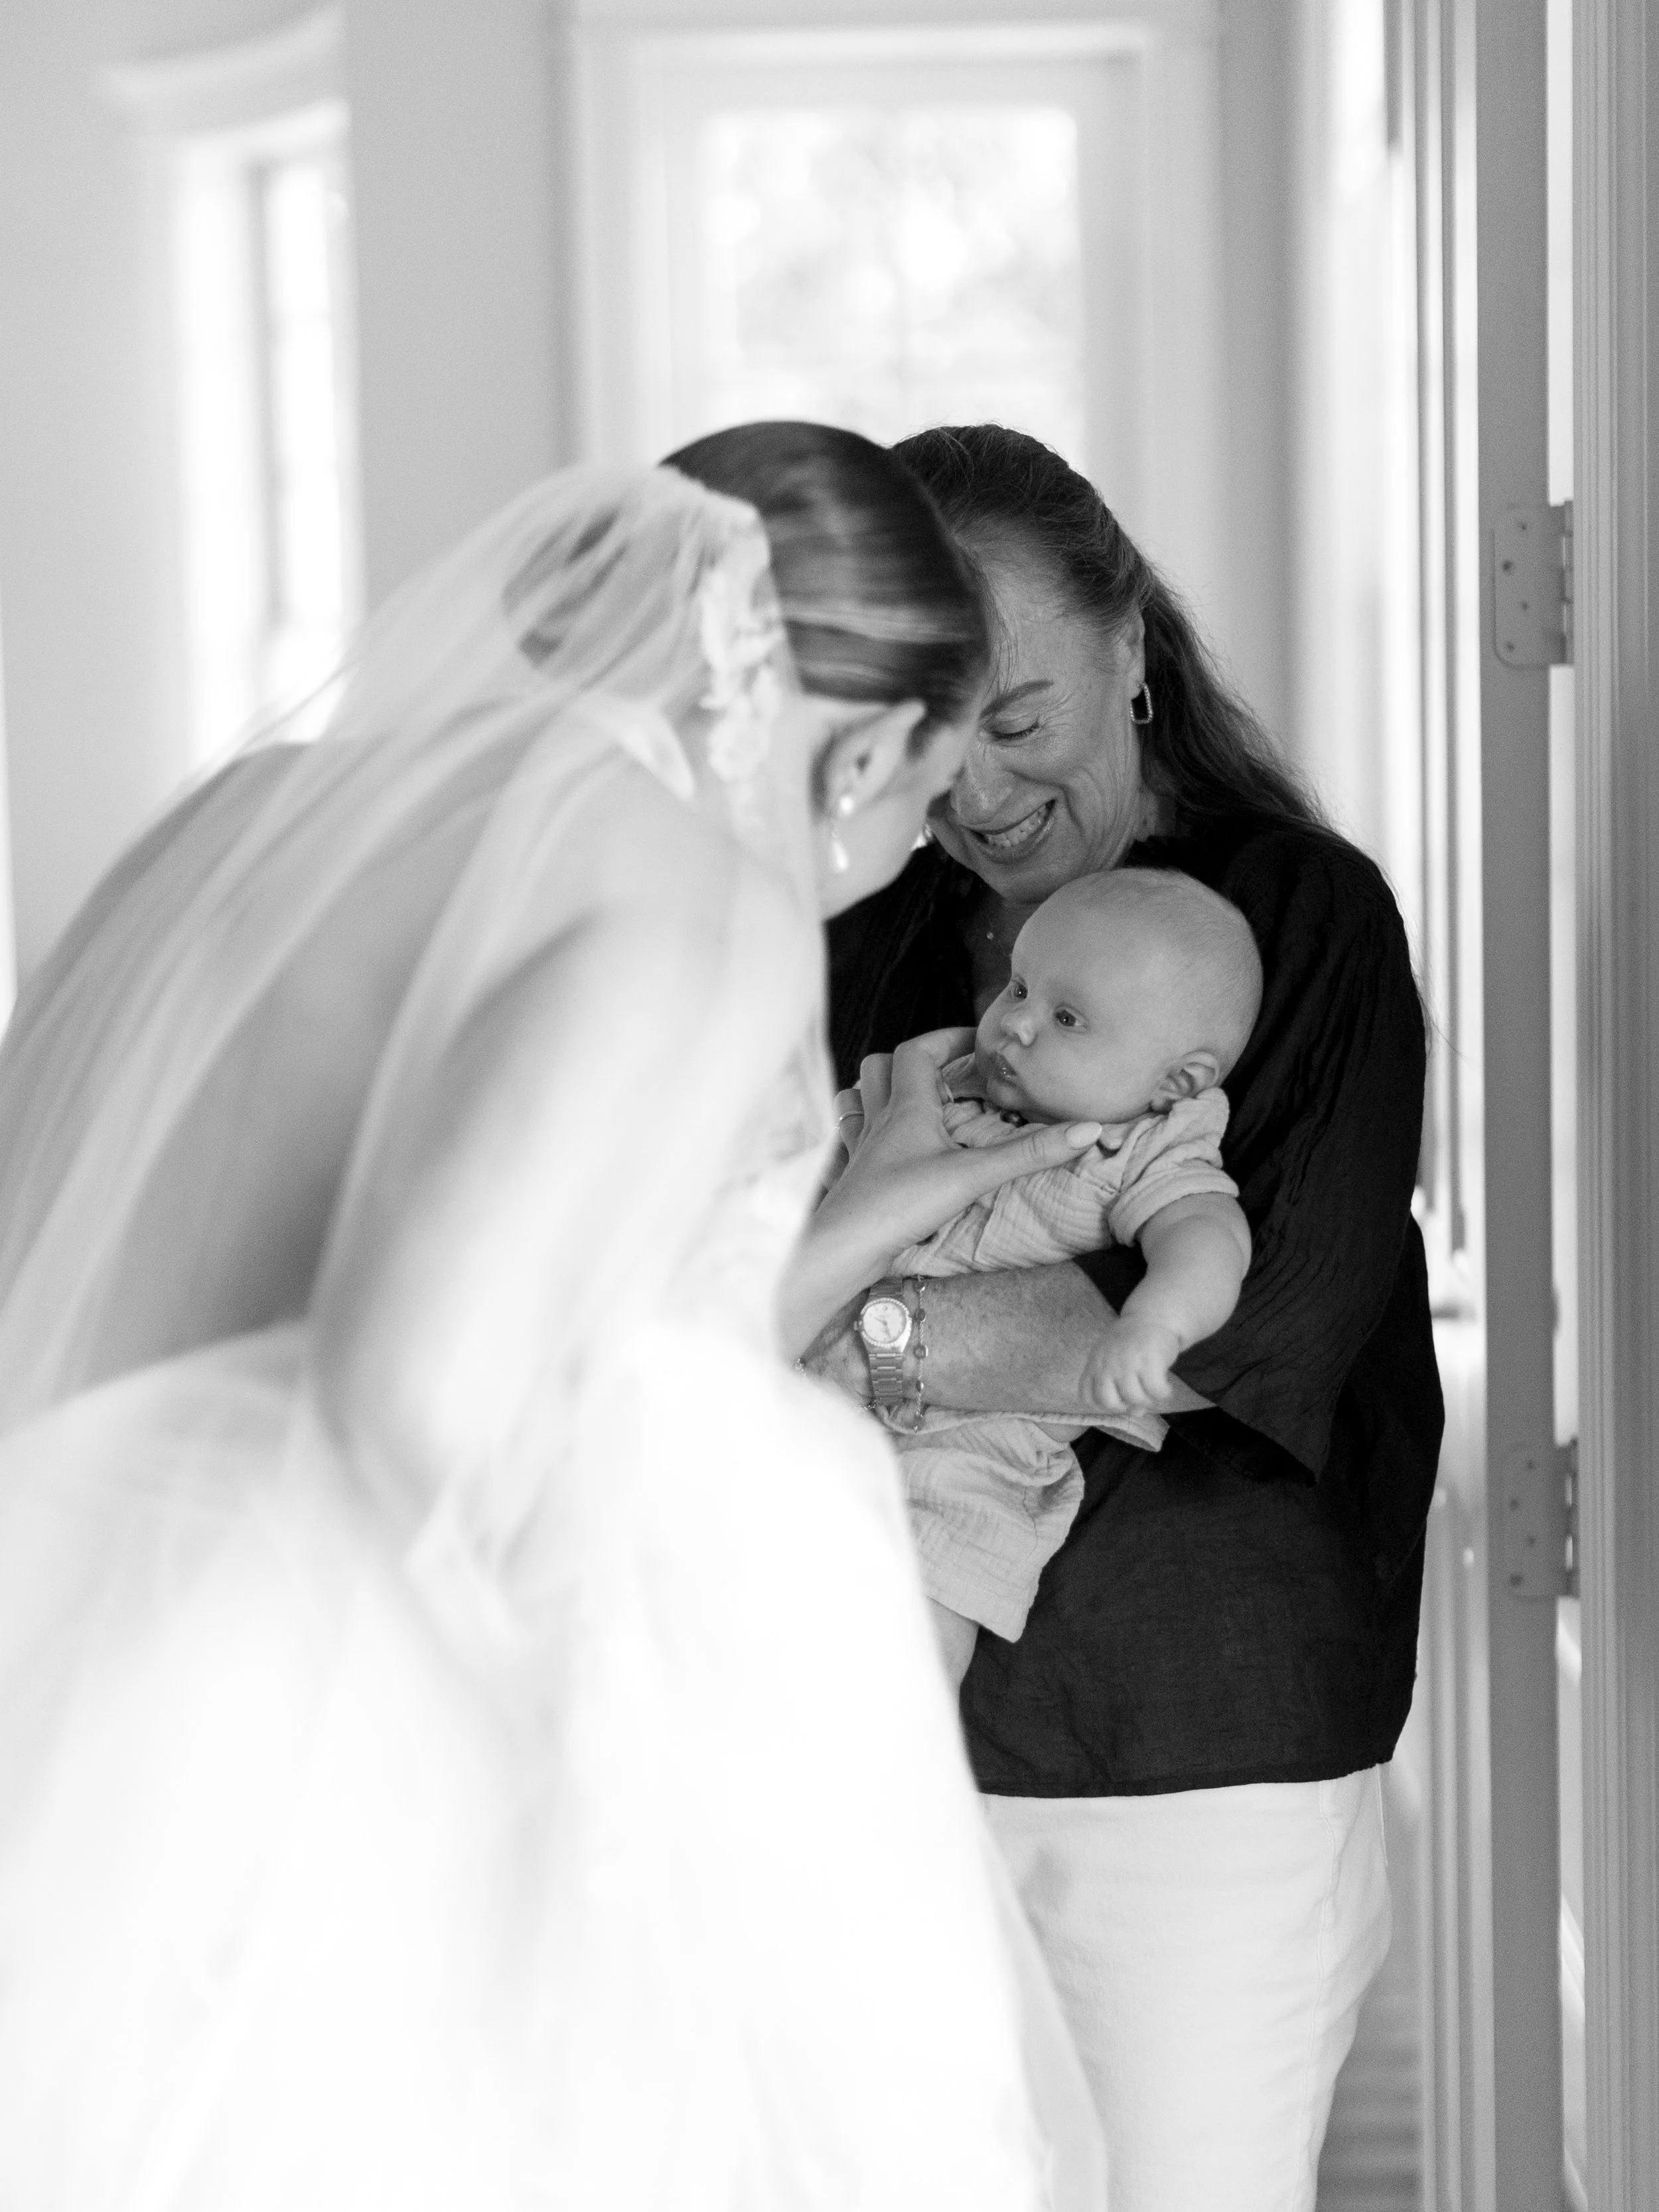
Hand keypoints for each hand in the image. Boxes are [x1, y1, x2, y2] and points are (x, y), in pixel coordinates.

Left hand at [814, 1028, 1102, 1267]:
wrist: (845, 1247)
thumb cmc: (902, 1204)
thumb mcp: (974, 1175)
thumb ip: (1030, 1153)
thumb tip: (1089, 1129)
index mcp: (907, 1107)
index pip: (917, 1050)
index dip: (946, 1038)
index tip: (977, 1041)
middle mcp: (879, 1119)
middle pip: (879, 1066)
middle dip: (911, 1058)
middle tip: (945, 1070)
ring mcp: (861, 1147)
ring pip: (858, 1098)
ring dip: (881, 1089)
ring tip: (912, 1098)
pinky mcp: (853, 1175)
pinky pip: (851, 1137)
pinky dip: (865, 1129)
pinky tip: (883, 1142)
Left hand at [1083, 1315, 1182, 1416]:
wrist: (1152, 1316)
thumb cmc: (1133, 1343)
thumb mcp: (1118, 1361)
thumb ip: (1120, 1387)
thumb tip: (1137, 1413)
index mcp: (1095, 1363)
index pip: (1086, 1396)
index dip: (1102, 1405)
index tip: (1118, 1398)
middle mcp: (1108, 1363)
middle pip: (1108, 1402)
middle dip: (1124, 1407)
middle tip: (1137, 1399)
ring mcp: (1128, 1362)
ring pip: (1134, 1399)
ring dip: (1148, 1402)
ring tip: (1154, 1392)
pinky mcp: (1150, 1361)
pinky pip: (1156, 1391)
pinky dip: (1164, 1394)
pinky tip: (1166, 1387)